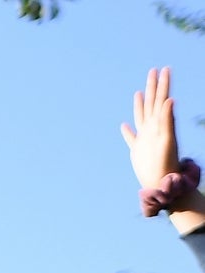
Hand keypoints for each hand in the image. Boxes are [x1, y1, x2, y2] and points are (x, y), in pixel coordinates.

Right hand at [126, 68, 184, 199]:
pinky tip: (123, 125)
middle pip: (152, 103)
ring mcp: (145, 138)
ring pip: (141, 116)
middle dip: (153, 86)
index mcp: (159, 123)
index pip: (161, 99)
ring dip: (141, 103)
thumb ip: (168, 120)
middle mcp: (152, 128)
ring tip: (139, 92)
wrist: (162, 181)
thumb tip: (170, 99)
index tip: (164, 69)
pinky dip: (127, 131)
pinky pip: (131, 137)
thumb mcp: (167, 139)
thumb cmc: (166, 162)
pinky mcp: (137, 150)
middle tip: (154, 70)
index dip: (163, 84)